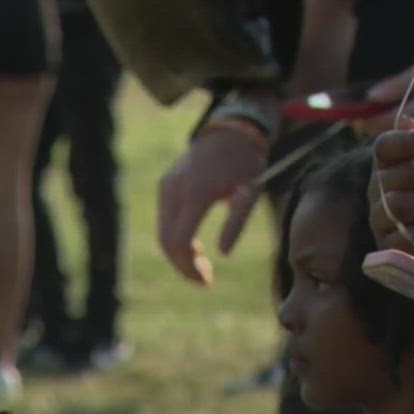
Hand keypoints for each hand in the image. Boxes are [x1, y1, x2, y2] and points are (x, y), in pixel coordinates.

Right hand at [156, 124, 268, 285]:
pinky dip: (175, 238)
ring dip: (178, 254)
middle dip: (183, 266)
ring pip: (162, 232)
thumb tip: (223, 253)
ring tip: (202, 264)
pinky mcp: (165, 185)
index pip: (180, 240)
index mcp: (196, 192)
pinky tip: (195, 246)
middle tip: (205, 279)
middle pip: (166, 240)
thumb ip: (237, 222)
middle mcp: (174, 189)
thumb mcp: (251, 192)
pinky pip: (164, 220)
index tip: (206, 281)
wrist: (231, 132)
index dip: (189, 266)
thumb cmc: (245, 163)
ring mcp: (166, 186)